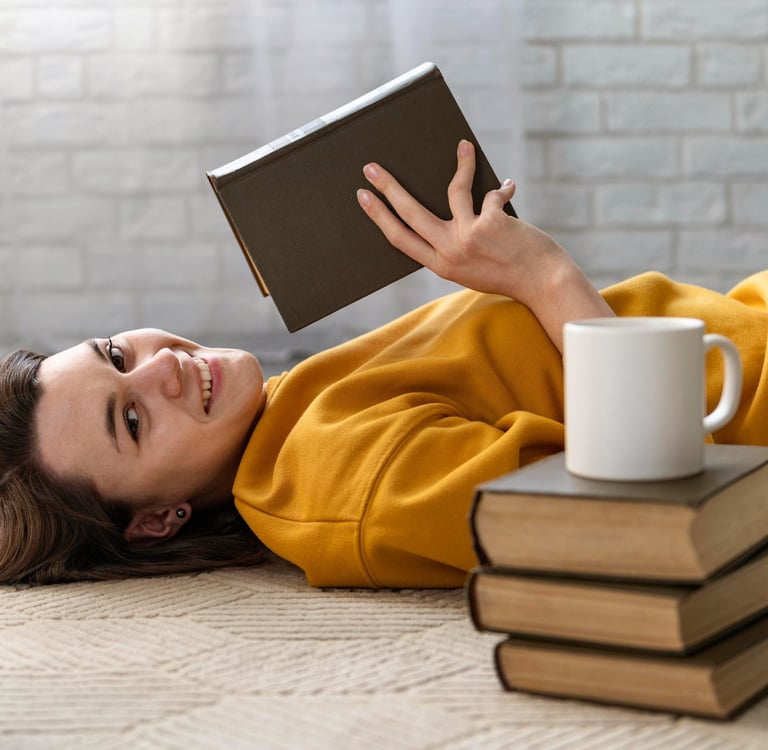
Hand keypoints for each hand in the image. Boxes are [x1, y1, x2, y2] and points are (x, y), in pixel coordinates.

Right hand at [357, 140, 613, 351]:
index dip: (379, 215)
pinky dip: (502, 188)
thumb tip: (449, 204)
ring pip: (451, 191)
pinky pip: (490, 193)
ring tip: (463, 146)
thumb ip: (454, 247)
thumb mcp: (471, 270)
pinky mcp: (491, 222)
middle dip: (388, 187)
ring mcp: (468, 237)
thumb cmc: (509, 275)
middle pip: (410, 213)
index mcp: (440, 266)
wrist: (543, 283)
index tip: (363, 197)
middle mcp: (449, 252)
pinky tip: (509, 187)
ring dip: (460, 164)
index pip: (400, 238)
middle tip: (371, 166)